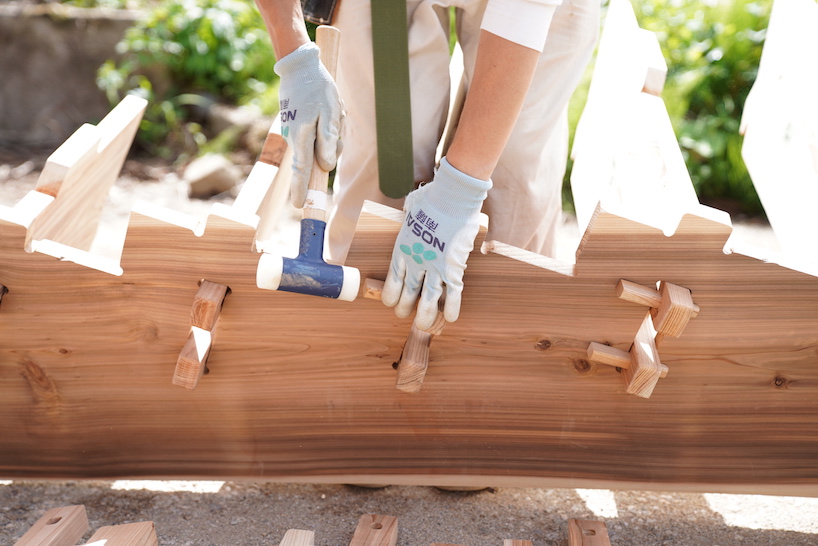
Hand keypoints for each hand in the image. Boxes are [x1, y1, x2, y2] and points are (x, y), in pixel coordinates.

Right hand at [274, 42, 344, 206]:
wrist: (299, 68)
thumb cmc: (318, 89)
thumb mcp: (331, 113)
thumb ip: (328, 141)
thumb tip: (326, 166)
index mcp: (303, 137)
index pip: (302, 170)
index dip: (301, 189)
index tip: (300, 206)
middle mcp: (294, 139)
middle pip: (312, 162)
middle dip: (326, 156)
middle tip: (335, 130)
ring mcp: (292, 134)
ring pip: (314, 150)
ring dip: (327, 139)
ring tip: (331, 114)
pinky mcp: (294, 128)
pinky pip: (312, 140)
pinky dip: (322, 132)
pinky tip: (325, 113)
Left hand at [382, 158, 490, 329]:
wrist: (451, 197)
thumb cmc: (432, 198)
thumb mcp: (412, 207)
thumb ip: (410, 213)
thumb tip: (411, 207)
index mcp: (403, 249)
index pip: (392, 280)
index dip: (391, 295)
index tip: (391, 303)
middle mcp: (416, 262)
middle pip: (407, 294)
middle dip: (405, 308)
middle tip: (405, 315)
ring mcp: (435, 267)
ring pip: (428, 301)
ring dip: (425, 316)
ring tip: (425, 326)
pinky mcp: (454, 268)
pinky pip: (453, 294)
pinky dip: (452, 308)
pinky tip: (451, 318)